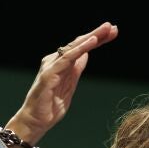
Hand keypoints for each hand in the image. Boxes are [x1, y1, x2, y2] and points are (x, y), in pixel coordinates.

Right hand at [6, 22, 117, 145]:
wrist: (36, 121)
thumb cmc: (51, 105)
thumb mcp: (71, 84)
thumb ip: (77, 68)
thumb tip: (86, 54)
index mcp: (62, 64)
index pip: (81, 48)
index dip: (96, 39)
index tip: (112, 33)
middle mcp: (56, 61)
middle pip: (78, 44)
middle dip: (96, 34)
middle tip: (111, 26)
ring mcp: (52, 66)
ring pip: (73, 48)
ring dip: (90, 37)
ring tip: (105, 30)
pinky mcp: (50, 74)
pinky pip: (66, 59)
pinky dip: (79, 50)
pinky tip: (91, 43)